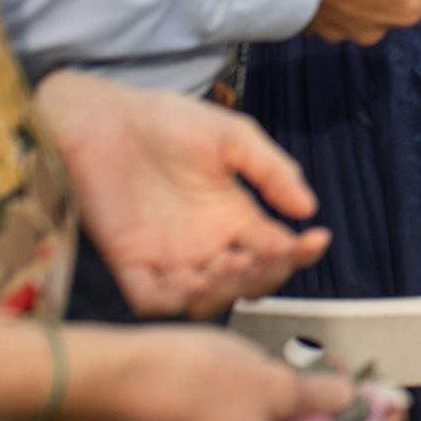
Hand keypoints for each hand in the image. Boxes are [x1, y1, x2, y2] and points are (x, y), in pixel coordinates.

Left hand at [36, 72, 331, 316]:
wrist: (104, 120)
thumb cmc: (168, 121)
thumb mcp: (233, 138)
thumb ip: (271, 170)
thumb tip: (308, 207)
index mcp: (235, 217)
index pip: (276, 249)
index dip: (300, 251)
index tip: (316, 237)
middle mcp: (207, 244)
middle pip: (247, 281)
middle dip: (265, 276)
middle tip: (267, 257)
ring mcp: (170, 258)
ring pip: (206, 298)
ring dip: (224, 291)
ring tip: (230, 267)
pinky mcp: (131, 263)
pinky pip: (153, 299)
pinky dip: (174, 300)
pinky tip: (190, 280)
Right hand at [61, 326, 352, 420]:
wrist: (109, 383)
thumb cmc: (182, 384)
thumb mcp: (268, 380)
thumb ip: (315, 396)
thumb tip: (345, 400)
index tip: (389, 406)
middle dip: (338, 420)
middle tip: (354, 384)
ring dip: (304, 412)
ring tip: (316, 371)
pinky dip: (269, 410)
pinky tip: (274, 377)